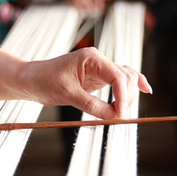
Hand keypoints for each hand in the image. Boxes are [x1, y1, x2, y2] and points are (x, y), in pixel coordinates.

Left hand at [16, 47, 151, 118]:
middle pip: (125, 77)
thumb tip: (114, 116)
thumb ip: (92, 105)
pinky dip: (130, 86)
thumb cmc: (45, 81)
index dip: (122, 96)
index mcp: (91, 58)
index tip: (121, 114)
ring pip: (124, 78)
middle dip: (126, 97)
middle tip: (118, 117)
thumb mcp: (67, 94)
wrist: (31, 80)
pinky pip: (118, 81)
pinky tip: (145, 90)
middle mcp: (98, 61)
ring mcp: (99, 69)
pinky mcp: (97, 78)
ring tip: (122, 112)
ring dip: (127, 95)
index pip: (117, 75)